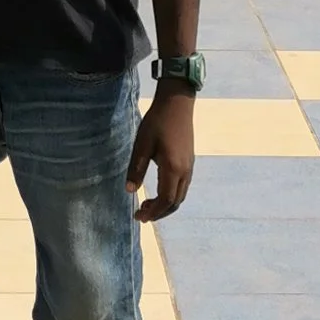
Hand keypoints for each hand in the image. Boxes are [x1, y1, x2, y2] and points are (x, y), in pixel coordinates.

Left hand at [127, 89, 196, 220]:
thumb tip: (130, 191)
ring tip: (148, 206)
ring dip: (166, 205)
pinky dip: (171, 196)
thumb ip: (136, 168)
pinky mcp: (190, 162)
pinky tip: (159, 191)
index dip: (152, 212)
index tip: (138, 216)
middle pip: (175, 202)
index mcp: (173, 168)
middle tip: (141, 215)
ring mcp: (190, 167)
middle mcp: (185, 171)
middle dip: (159, 213)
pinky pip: (182, 187)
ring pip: (180, 196)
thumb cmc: (157, 122)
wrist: (177, 103)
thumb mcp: (142, 145)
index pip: (165, 200)